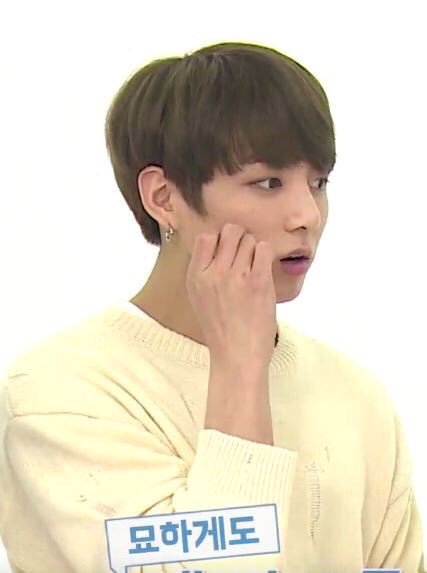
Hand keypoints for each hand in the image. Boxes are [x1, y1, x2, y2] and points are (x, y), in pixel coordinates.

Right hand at [186, 222, 276, 367]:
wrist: (237, 356)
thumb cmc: (222, 330)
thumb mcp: (199, 298)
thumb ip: (204, 271)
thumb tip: (218, 244)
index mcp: (195, 277)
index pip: (206, 237)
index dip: (220, 241)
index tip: (228, 255)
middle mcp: (213, 273)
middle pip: (230, 232)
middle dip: (241, 240)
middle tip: (246, 259)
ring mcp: (235, 276)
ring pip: (250, 239)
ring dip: (255, 250)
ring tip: (255, 270)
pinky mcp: (258, 281)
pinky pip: (264, 249)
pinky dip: (267, 256)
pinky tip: (264, 272)